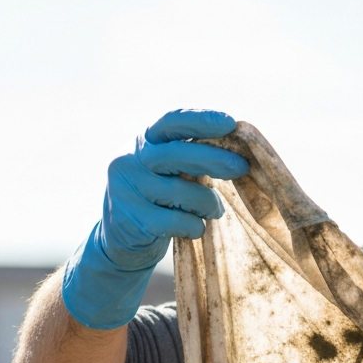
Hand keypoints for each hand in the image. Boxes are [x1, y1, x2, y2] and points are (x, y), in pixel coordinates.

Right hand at [62, 109, 248, 329]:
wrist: (121, 242)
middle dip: (214, 159)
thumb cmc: (158, 203)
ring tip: (214, 211)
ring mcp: (126, 189)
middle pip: (177, 154)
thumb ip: (191, 160)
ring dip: (208, 203)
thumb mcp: (168, 173)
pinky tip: (195, 228)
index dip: (200, 120)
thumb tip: (237, 155)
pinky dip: (194, 226)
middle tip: (241, 167)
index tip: (230, 123)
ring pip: (181, 192)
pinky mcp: (130, 218)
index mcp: (143, 142)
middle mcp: (130, 160)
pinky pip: (176, 221)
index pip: (171, 122)